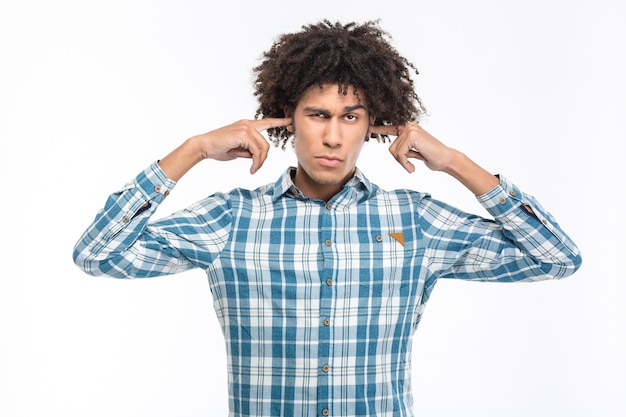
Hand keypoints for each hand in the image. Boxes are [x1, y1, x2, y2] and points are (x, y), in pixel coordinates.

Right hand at [159, 117, 291, 180]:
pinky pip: (256, 151)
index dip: (279, 122)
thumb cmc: (219, 148)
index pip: (267, 122)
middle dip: (262, 159)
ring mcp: (246, 127)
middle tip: (255, 169)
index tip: (290, 120)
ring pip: (262, 148)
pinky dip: (256, 162)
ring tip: (252, 169)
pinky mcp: (243, 133)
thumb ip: (250, 149)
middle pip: (266, 144)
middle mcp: (248, 124)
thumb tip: (258, 156)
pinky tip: (251, 168)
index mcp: (247, 125)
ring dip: (259, 162)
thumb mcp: (239, 149)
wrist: (204, 146)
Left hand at [369, 122, 452, 172]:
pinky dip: (405, 163)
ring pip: (394, 151)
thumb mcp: (413, 151)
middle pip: (391, 147)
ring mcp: (411, 130)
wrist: (446, 159)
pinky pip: (400, 154)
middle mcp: (409, 126)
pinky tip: (413, 167)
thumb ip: (404, 148)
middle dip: (400, 159)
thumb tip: (393, 150)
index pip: (391, 128)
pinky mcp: (412, 136)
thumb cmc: (432, 157)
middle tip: (410, 165)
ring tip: (413, 165)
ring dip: (403, 162)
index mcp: (409, 129)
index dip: (379, 129)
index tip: (369, 128)